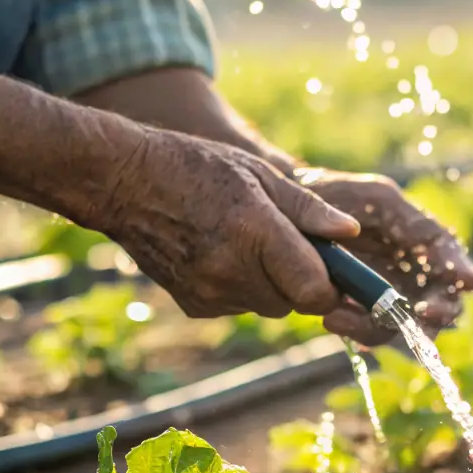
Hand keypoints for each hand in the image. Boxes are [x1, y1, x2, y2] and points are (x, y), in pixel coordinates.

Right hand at [95, 131, 360, 319]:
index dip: (332, 286)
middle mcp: (232, 271)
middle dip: (301, 281)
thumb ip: (308, 210)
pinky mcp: (194, 306)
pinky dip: (240, 288)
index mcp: (256, 233)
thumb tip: (350, 233)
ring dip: (270, 284)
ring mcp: (209, 293)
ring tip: (245, 240)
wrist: (122, 182)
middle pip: (294, 303)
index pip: (315, 291)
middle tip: (285, 244)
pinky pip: (238, 306)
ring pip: (266, 306)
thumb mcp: (258, 174)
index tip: (334, 271)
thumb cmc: (196, 167)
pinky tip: (220, 252)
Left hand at [293, 167, 472, 344]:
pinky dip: (357, 330)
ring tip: (339, 314)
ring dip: (381, 324)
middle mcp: (411, 270)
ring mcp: (388, 293)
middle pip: (441, 300)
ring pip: (405, 323)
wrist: (286, 213)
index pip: (450, 258)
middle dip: (437, 313)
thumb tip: (440, 245)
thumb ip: (408, 220)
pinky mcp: (362, 310)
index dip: (461, 271)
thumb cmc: (335, 195)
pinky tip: (332, 318)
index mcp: (420, 238)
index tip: (467, 282)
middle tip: (423, 315)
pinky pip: (372, 330)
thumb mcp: (374, 197)